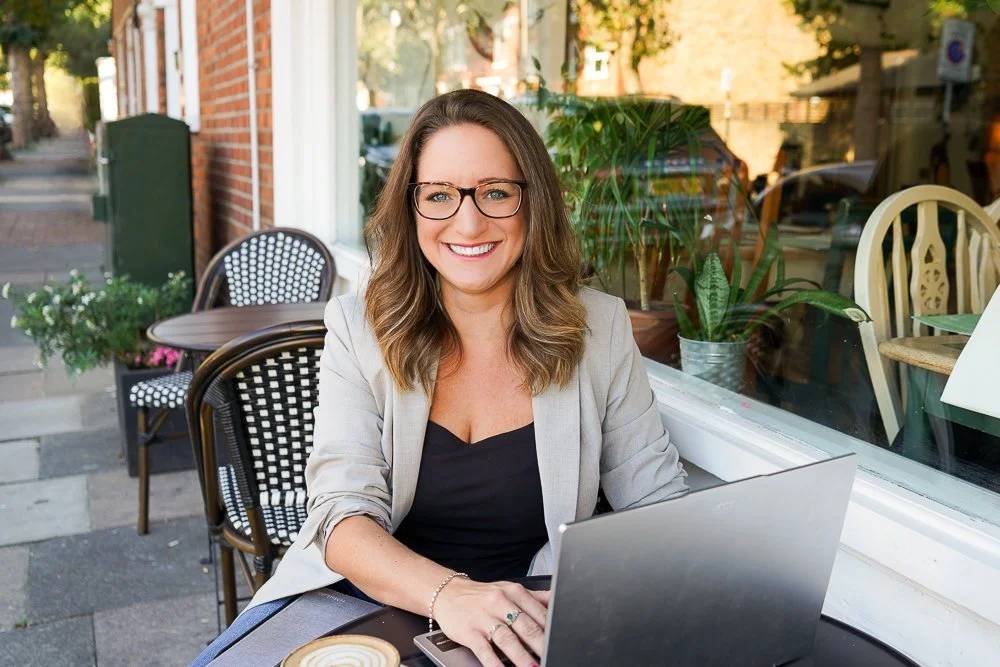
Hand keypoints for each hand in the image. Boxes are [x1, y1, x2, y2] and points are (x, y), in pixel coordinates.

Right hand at [433, 578, 550, 666]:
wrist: (447, 592)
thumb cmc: (483, 595)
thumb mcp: (509, 589)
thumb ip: (534, 597)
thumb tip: (558, 601)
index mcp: (515, 592)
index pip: (539, 613)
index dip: (552, 631)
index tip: (560, 644)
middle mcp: (500, 602)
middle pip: (526, 627)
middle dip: (542, 646)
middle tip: (553, 657)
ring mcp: (484, 617)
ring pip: (508, 640)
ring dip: (523, 658)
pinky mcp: (470, 632)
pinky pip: (485, 651)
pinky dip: (495, 664)